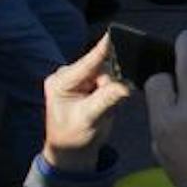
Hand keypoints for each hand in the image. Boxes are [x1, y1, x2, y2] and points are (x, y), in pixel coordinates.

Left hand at [40, 34, 134, 172]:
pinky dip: (113, 93)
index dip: (103, 49)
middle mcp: (69, 75)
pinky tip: (105, 106)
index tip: (114, 35)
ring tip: (103, 110)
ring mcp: (81, 78)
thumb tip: (125, 86)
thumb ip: (106, 100)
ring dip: (112, 91)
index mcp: (61, 81)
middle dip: (110, 85)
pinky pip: (112, 80)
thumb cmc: (73, 137)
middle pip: (103, 67)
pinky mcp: (91, 83)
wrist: (73, 151)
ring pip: (110, 73)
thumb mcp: (89, 119)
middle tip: (106, 107)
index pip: (88, 63)